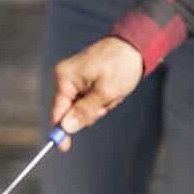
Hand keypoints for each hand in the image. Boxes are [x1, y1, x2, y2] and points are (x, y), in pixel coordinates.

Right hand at [50, 37, 143, 151]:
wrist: (135, 44)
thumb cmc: (121, 64)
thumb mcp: (106, 93)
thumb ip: (84, 111)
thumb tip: (66, 127)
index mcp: (65, 77)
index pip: (57, 111)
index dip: (60, 131)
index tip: (64, 149)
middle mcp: (65, 77)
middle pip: (71, 111)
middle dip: (91, 112)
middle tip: (108, 101)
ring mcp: (74, 78)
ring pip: (82, 107)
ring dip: (99, 106)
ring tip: (112, 92)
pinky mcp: (83, 79)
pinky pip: (88, 99)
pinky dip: (101, 100)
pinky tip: (111, 89)